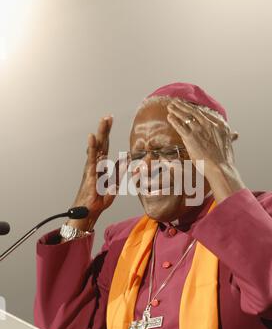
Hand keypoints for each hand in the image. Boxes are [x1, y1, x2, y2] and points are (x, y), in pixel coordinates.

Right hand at [67, 116, 121, 230]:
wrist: (89, 212)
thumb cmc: (98, 198)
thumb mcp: (114, 184)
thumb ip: (119, 172)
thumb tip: (126, 159)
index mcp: (100, 165)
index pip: (105, 145)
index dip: (107, 133)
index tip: (110, 119)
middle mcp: (94, 164)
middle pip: (100, 143)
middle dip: (104, 129)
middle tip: (108, 116)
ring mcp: (91, 168)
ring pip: (96, 148)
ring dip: (100, 134)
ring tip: (103, 121)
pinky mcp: (90, 175)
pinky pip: (91, 159)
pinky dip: (92, 148)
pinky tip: (93, 138)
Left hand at [166, 98, 238, 174]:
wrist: (220, 167)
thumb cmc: (225, 159)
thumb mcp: (229, 143)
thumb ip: (230, 136)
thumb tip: (235, 134)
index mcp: (219, 124)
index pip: (204, 113)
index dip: (195, 108)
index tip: (189, 105)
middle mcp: (209, 124)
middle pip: (193, 111)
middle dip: (183, 105)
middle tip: (176, 101)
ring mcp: (199, 130)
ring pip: (185, 116)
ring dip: (176, 110)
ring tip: (170, 106)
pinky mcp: (190, 137)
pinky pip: (179, 126)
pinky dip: (174, 120)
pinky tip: (169, 117)